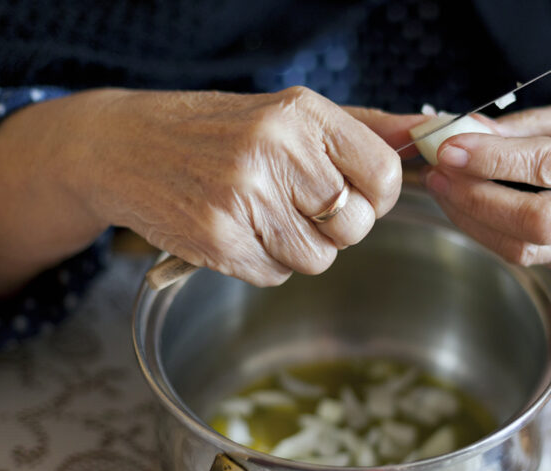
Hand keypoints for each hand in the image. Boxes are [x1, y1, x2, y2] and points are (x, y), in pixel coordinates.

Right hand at [0, 87, 422, 296]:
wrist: (125, 147)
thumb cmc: (216, 131)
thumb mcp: (288, 114)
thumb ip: (361, 128)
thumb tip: (425, 134)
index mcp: (302, 114)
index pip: (385, 175)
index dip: (377, 197)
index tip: (356, 194)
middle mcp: (276, 150)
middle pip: (355, 226)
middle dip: (335, 227)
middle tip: (298, 205)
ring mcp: (244, 197)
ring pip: (317, 259)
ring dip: (297, 248)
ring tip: (261, 216)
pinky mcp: (218, 238)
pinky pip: (274, 276)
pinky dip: (262, 263)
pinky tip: (236, 231)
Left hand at [422, 101, 550, 292]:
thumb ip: (525, 126)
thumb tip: (466, 128)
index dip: (495, 159)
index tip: (451, 148)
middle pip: (538, 219)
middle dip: (478, 197)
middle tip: (440, 172)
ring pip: (524, 248)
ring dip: (471, 218)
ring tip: (442, 187)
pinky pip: (520, 256)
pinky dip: (483, 231)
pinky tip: (463, 206)